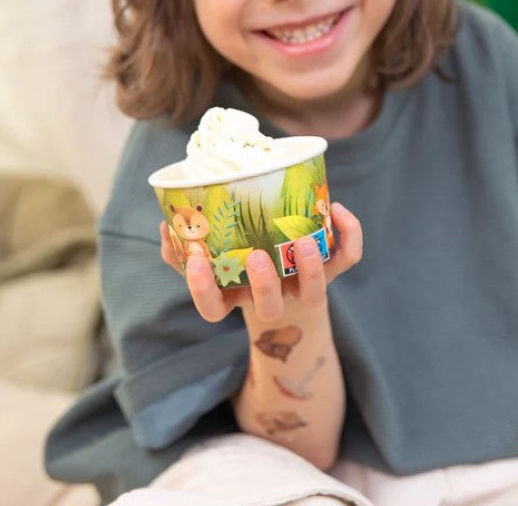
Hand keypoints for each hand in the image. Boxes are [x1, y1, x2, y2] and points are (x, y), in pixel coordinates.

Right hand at [160, 202, 361, 323]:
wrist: (288, 284)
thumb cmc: (239, 265)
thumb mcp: (208, 261)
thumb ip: (182, 249)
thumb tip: (167, 225)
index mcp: (236, 296)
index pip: (214, 309)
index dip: (203, 290)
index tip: (198, 260)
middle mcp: (271, 298)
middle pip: (268, 308)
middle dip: (263, 284)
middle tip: (257, 256)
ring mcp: (302, 287)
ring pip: (314, 293)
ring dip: (310, 268)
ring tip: (302, 240)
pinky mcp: (331, 270)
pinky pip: (346, 258)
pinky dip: (350, 234)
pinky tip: (338, 208)